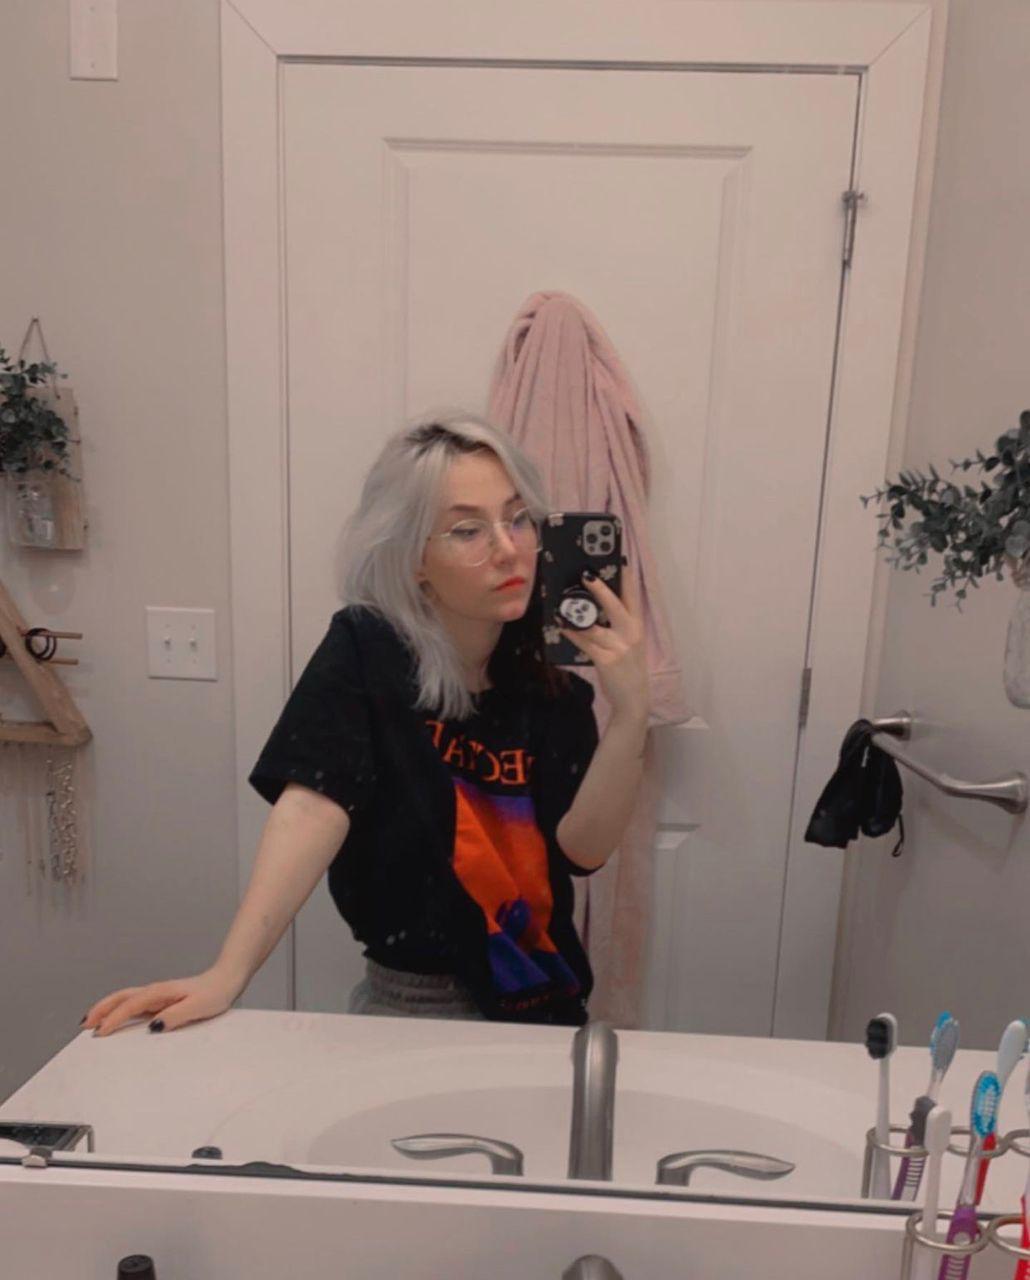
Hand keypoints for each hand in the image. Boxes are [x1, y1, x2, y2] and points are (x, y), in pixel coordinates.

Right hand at [82, 966, 242, 1036]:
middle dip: (101, 1009)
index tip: (100, 1032)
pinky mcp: (162, 1000)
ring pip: (126, 999)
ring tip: (91, 1021)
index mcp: (161, 992)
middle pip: (121, 998)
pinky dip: (120, 1010)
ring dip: (107, 1008)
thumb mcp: (198, 1007)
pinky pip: (135, 1004)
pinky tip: (118, 1018)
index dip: (114, 1018)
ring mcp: (158, 995)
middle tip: (84, 1024)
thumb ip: (176, 1016)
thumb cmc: (214, 994)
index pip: (131, 1005)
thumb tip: (152, 1026)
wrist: (227, 980)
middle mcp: (156, 991)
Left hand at [559, 569, 648, 722]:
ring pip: (594, 626)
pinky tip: (561, 626)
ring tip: (561, 604)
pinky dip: (572, 634)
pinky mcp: (606, 661)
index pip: (634, 597)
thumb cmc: (627, 666)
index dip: (628, 578)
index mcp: (637, 625)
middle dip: (601, 590)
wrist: (633, 698)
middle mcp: (631, 633)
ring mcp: (619, 647)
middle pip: (616, 606)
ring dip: (576, 615)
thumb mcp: (629, 642)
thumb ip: (617, 624)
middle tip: (586, 575)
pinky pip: (585, 643)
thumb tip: (593, 605)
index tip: (622, 560)